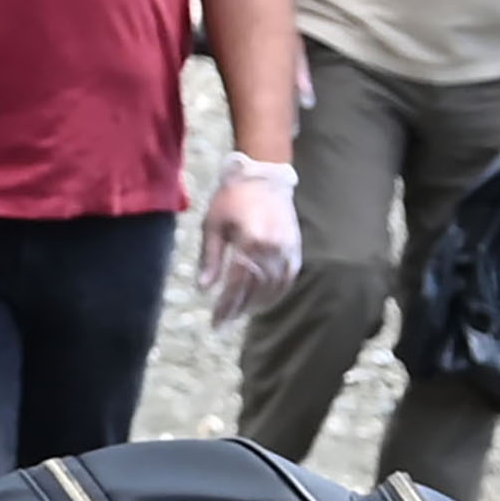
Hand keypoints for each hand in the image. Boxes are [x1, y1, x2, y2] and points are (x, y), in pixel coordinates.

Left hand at [197, 155, 300, 323]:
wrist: (264, 176)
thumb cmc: (232, 198)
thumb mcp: (213, 224)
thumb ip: (210, 258)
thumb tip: (204, 288)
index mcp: (251, 241)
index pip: (238, 283)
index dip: (227, 305)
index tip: (216, 322)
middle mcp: (273, 247)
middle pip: (256, 289)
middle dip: (239, 310)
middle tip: (224, 325)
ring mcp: (288, 249)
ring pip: (274, 288)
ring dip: (256, 305)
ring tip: (239, 314)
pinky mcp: (295, 248)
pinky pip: (287, 279)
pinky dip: (275, 294)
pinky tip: (262, 302)